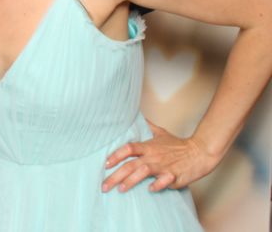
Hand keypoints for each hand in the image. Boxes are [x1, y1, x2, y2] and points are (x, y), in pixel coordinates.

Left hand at [102, 123, 218, 192]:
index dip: (115, 155)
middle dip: (115, 176)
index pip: (128, 149)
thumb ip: (146, 126)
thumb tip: (136, 116)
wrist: (200, 152)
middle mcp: (153, 156)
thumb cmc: (178, 145)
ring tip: (120, 189)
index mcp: (148, 147)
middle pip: (131, 165)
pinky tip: (150, 190)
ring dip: (131, 181)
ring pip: (144, 172)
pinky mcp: (175, 176)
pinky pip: (165, 181)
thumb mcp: (161, 133)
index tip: (105, 164)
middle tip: (104, 186)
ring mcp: (164, 167)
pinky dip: (158, 185)